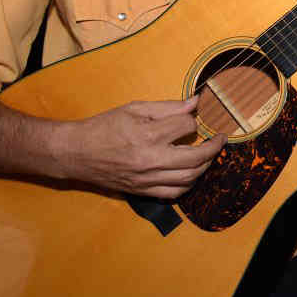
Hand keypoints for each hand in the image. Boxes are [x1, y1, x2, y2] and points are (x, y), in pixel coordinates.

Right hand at [59, 97, 225, 198]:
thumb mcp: (134, 109)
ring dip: (205, 166)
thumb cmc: (104, 127)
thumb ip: (167, 107)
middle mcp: (150, 160)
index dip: (192, 120)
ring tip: (209, 155)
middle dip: (214, 148)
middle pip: (196, 158)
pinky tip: (191, 173)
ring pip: (188, 178)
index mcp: (147, 135)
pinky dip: (188, 184)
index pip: (186, 127)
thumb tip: (195, 102)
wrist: (75, 153)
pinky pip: (173, 193)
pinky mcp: (142, 191)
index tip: (191, 117)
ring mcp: (146, 179)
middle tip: (220, 139)